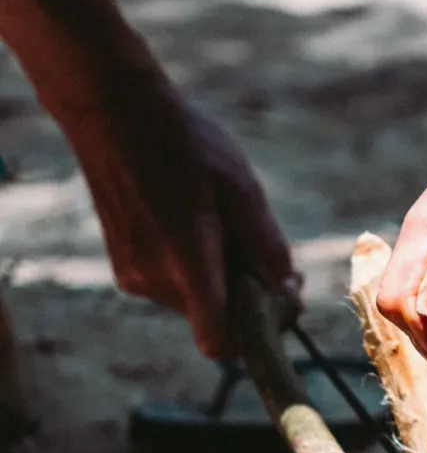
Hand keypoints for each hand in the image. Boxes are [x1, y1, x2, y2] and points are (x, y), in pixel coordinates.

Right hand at [61, 79, 297, 357]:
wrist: (113, 111)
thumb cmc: (184, 145)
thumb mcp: (242, 188)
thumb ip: (267, 246)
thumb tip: (286, 289)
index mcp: (186, 261)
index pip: (217, 341)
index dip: (254, 337)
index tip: (276, 308)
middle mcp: (154, 279)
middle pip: (217, 322)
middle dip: (249, 302)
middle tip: (272, 265)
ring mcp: (134, 276)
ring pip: (197, 305)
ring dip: (223, 285)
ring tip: (230, 234)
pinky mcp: (125, 269)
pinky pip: (175, 289)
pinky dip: (197, 274)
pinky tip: (200, 230)